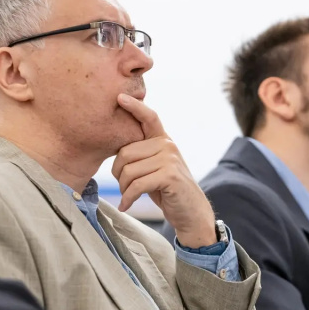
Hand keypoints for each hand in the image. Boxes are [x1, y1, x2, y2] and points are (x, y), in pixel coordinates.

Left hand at [113, 94, 215, 247]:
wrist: (191, 212)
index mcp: (163, 140)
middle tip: (123, 187)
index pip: (149, 117)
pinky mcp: (169, 176)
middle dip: (118, 173)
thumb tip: (117, 150)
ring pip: (129, 171)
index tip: (120, 97)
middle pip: (125, 153)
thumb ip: (142, 154)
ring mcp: (170, 159)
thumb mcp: (155, 167)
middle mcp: (167, 145)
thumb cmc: (167, 190)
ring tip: (128, 196)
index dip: (134, 106)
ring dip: (123, 189)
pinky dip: (128, 198)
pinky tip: (126, 205)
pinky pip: (137, 185)